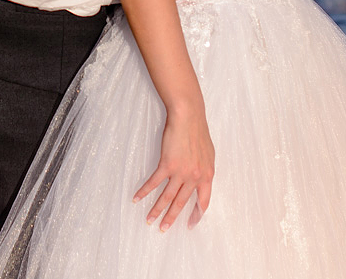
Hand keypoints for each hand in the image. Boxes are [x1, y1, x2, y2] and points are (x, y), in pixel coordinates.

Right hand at [133, 104, 214, 230]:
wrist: (189, 116)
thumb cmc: (198, 131)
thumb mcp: (208, 154)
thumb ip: (204, 170)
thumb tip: (200, 180)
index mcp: (207, 175)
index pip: (203, 202)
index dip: (196, 215)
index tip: (189, 225)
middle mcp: (195, 177)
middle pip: (182, 203)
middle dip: (171, 217)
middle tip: (163, 228)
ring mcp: (181, 172)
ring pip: (167, 197)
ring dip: (156, 210)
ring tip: (149, 220)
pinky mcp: (167, 164)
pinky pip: (154, 182)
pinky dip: (144, 191)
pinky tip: (137, 197)